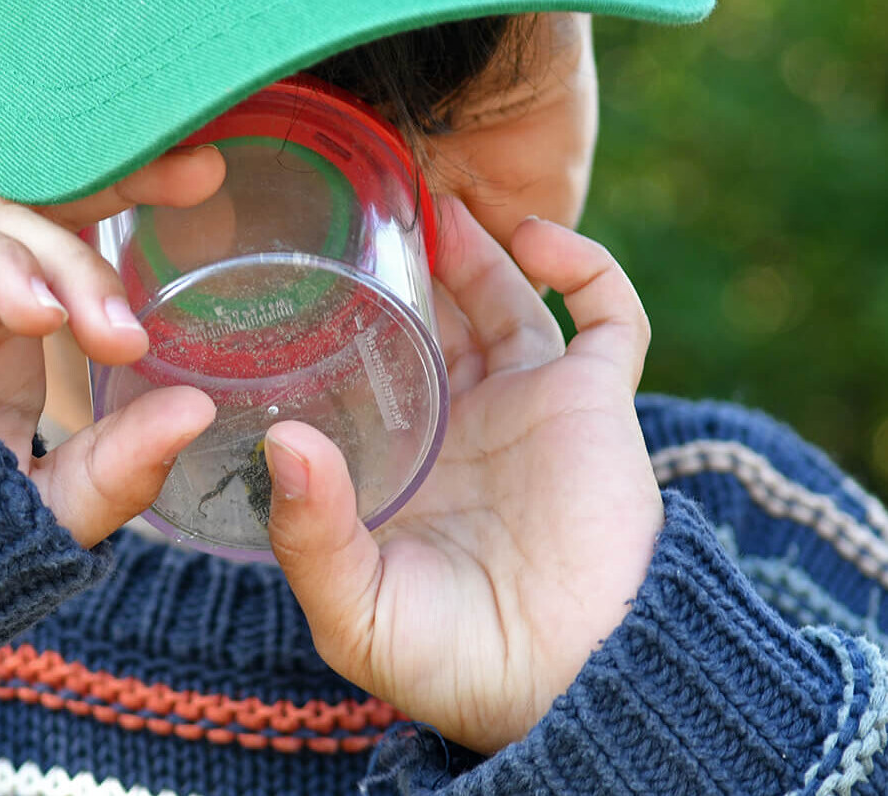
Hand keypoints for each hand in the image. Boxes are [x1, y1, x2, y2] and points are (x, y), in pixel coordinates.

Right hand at [0, 147, 226, 547]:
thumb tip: (197, 410)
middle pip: (56, 201)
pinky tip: (40, 316)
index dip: (144, 198)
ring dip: (70, 265)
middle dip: (127, 177)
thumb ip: (118, 467)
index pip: (86, 238)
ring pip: (9, 220)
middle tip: (198, 179)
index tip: (211, 186)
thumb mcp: (44, 508)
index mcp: (18, 323)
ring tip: (113, 338)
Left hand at [262, 204, 663, 753]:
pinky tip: (534, 237)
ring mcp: (531, 405)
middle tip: (366, 201)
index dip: (339, 311)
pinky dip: (582, 264)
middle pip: (432, 312)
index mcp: (399, 457)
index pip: (362, 362)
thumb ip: (308, 532)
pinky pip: (605, 314)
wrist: (570, 689)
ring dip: (477, 243)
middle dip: (405, 258)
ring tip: (434, 198)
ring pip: (505, 296)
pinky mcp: (596, 402)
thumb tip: (283, 440)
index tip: (296, 256)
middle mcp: (462, 421)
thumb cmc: (450, 664)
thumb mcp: (352, 608)